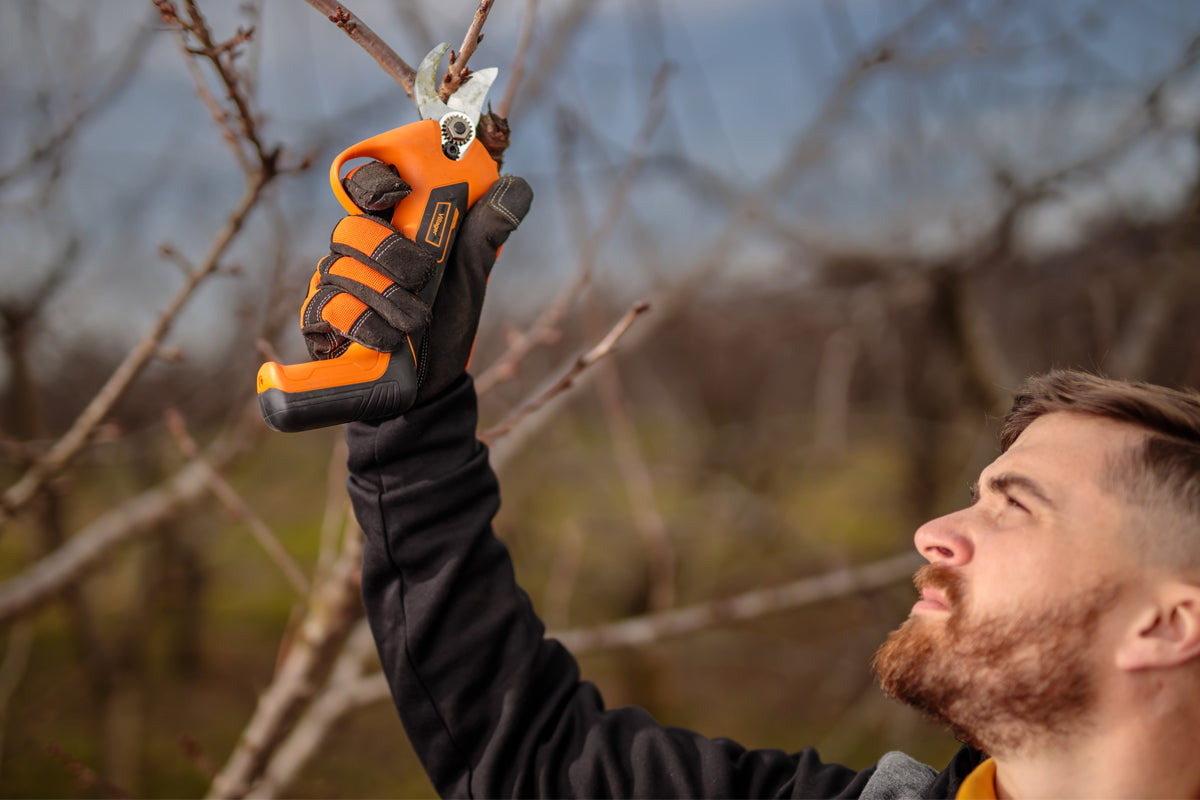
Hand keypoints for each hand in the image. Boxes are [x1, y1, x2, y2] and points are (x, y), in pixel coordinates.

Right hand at [300, 161, 532, 405]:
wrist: (431, 386)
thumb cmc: (446, 321)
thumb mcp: (470, 275)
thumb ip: (486, 231)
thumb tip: (516, 186)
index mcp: (390, 229)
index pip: (365, 186)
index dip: (373, 180)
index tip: (397, 193)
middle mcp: (356, 253)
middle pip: (350, 228)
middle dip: (389, 252)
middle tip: (422, 276)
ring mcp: (334, 285)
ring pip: (340, 270)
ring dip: (386, 298)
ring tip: (416, 322)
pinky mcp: (318, 320)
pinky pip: (328, 307)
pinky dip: (364, 323)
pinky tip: (388, 339)